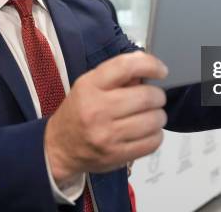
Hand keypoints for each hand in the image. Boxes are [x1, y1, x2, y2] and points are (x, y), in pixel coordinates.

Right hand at [45, 51, 167, 184]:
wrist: (59, 147)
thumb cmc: (79, 111)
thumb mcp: (89, 84)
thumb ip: (118, 74)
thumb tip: (148, 66)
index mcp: (90, 86)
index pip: (125, 67)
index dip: (150, 65)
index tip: (161, 70)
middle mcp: (98, 110)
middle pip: (146, 97)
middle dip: (158, 96)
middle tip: (154, 98)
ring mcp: (107, 135)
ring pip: (153, 120)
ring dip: (158, 116)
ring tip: (150, 116)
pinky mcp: (117, 155)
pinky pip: (152, 142)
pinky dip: (156, 135)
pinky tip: (147, 132)